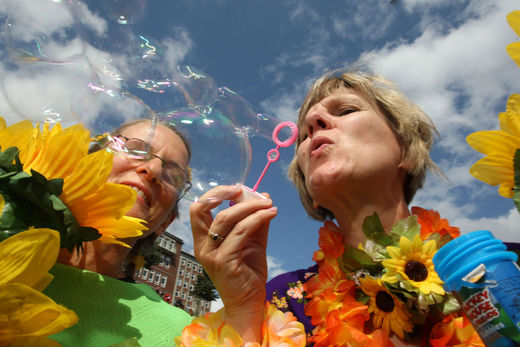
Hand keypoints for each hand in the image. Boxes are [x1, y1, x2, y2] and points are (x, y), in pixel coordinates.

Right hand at [190, 185, 276, 341]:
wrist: (250, 303)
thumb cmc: (248, 273)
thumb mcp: (252, 242)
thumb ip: (255, 221)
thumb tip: (263, 196)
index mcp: (203, 240)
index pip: (198, 209)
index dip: (215, 194)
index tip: (237, 188)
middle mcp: (202, 246)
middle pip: (202, 209)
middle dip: (223, 193)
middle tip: (246, 190)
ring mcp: (211, 255)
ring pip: (226, 218)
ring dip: (250, 206)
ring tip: (268, 203)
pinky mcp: (225, 262)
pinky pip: (241, 232)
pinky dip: (257, 218)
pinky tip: (270, 214)